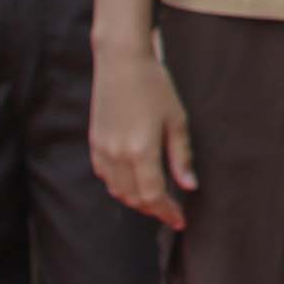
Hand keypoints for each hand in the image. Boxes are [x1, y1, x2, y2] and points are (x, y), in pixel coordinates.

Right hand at [90, 44, 196, 228]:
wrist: (121, 62)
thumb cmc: (155, 86)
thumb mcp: (177, 119)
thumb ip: (181, 156)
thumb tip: (189, 186)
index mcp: (141, 150)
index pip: (154, 196)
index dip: (167, 212)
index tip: (180, 220)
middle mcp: (117, 155)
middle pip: (134, 198)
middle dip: (154, 210)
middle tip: (171, 212)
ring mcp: (102, 150)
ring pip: (118, 191)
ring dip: (137, 200)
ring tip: (156, 200)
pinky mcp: (94, 143)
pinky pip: (106, 176)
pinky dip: (120, 186)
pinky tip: (135, 182)